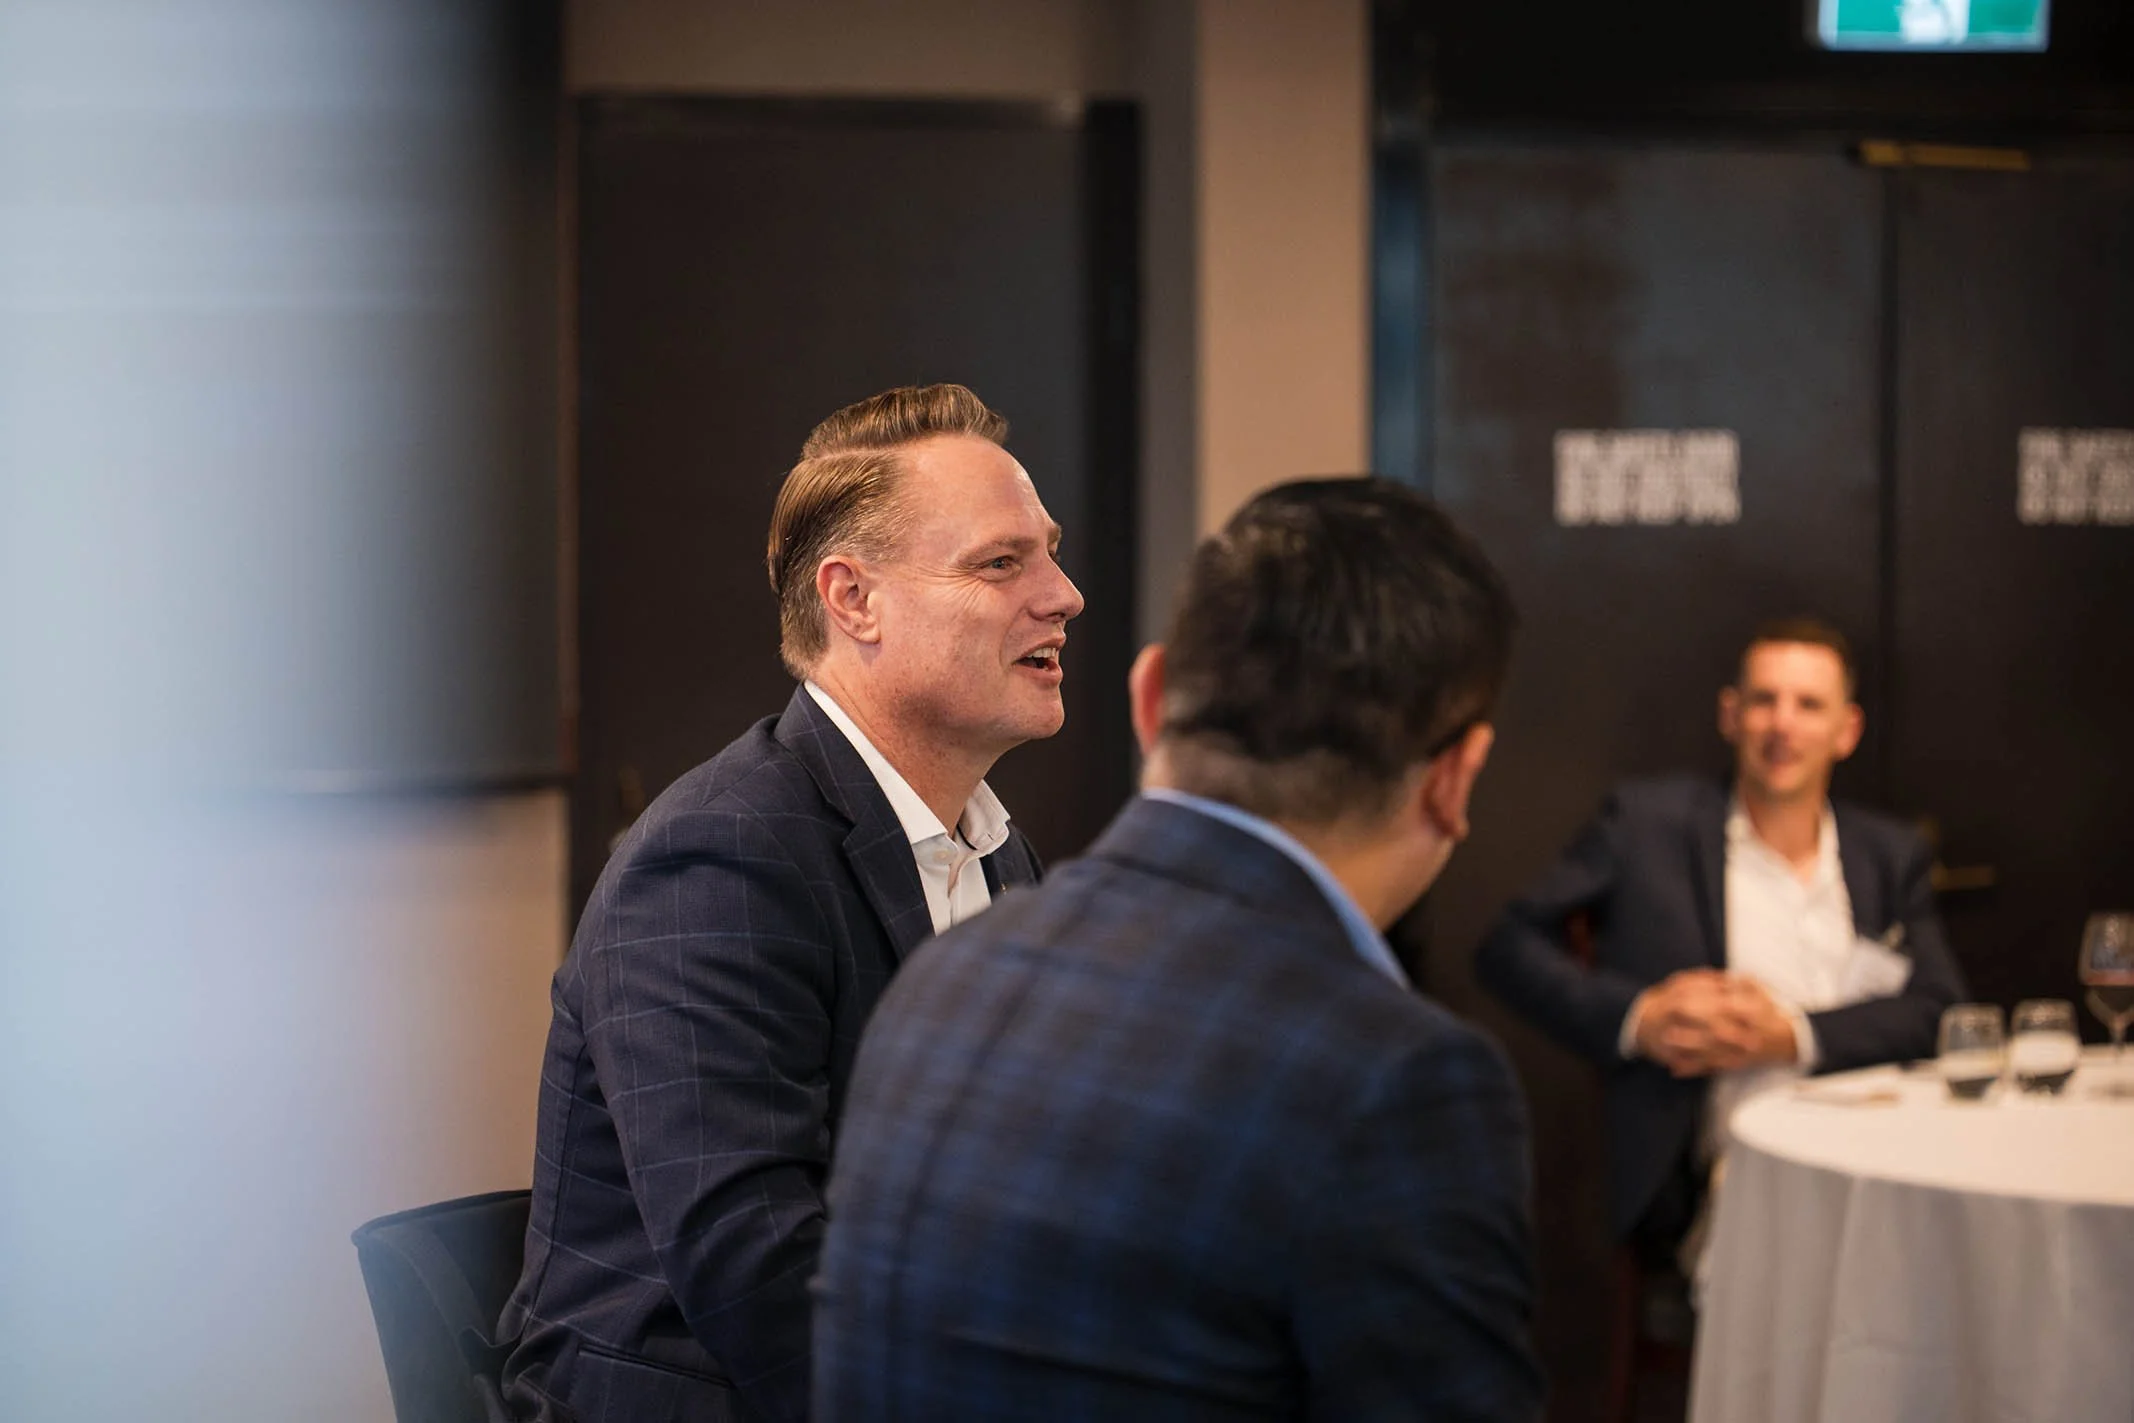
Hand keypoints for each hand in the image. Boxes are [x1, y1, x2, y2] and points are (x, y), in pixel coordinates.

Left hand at [1630, 971, 1798, 1076]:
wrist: (1790, 1039)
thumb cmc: (1771, 1010)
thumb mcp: (1760, 990)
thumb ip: (1739, 984)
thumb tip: (1721, 978)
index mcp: (1752, 1012)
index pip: (1726, 1008)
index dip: (1703, 1007)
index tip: (1681, 1003)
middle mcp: (1746, 1034)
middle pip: (1716, 1034)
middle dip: (1691, 1033)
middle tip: (1666, 1029)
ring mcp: (1741, 1052)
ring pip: (1712, 1053)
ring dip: (1688, 1052)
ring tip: (1666, 1047)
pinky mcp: (1737, 1064)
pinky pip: (1713, 1067)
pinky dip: (1694, 1069)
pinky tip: (1675, 1068)